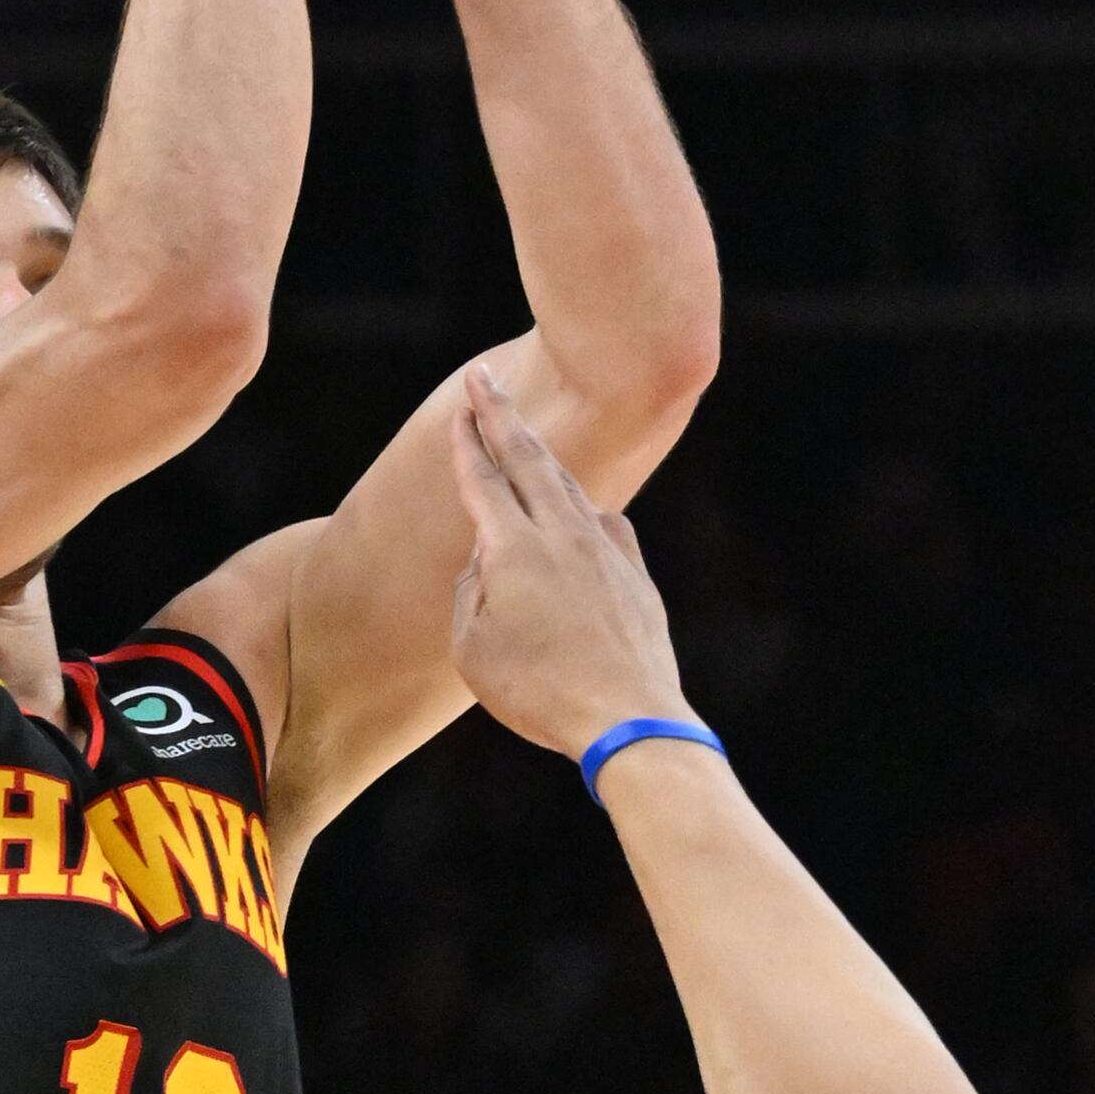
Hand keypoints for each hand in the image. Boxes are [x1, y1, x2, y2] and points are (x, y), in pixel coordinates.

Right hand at [447, 374, 690, 759]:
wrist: (629, 717)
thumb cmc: (540, 692)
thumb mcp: (473, 648)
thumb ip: (473, 590)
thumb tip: (488, 558)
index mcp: (515, 548)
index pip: (484, 479)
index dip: (469, 441)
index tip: (460, 408)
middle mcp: (563, 534)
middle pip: (528, 458)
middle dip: (502, 413)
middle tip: (484, 376)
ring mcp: (606, 549)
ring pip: (568, 486)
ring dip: (541, 455)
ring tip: (524, 435)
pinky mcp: (634, 574)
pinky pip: (602, 522)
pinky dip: (580, 506)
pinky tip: (579, 510)